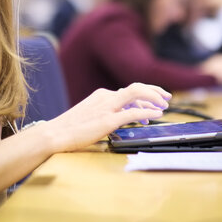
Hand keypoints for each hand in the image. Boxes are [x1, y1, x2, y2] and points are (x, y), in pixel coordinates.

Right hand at [45, 83, 171, 152]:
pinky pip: (132, 113)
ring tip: (164, 105)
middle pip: (136, 88)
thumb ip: (106, 113)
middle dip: (154, 91)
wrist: (54, 134)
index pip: (129, 91)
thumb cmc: (70, 128)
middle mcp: (106, 97)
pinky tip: (157, 115)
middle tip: (167, 97)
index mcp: (102, 95)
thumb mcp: (91, 115)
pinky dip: (147, 112)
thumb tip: (124, 118)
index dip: (145, 96)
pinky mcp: (107, 120)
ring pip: (136, 94)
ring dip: (153, 98)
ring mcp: (107, 107)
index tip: (155, 103)